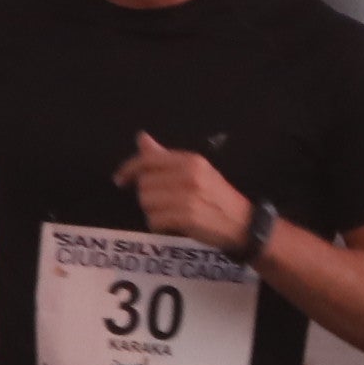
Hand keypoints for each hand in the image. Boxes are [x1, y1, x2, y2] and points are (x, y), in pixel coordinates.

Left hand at [121, 132, 257, 254]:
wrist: (243, 223)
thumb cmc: (217, 197)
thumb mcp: (196, 171)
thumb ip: (165, 157)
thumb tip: (142, 138)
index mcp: (191, 161)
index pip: (148, 160)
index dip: (129, 169)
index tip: (120, 180)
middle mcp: (189, 175)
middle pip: (144, 184)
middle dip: (148, 196)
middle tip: (165, 203)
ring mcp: (188, 197)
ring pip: (147, 203)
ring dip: (153, 212)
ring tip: (170, 214)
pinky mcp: (187, 217)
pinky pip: (154, 221)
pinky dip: (158, 226)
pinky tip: (172, 226)